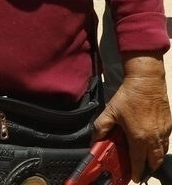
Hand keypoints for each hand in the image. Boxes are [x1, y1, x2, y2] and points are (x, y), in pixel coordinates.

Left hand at [93, 54, 170, 179]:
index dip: (136, 171)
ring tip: (147, 160)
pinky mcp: (169, 126)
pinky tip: (153, 144)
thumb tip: (95, 139)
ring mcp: (163, 132)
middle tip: (140, 170)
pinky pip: (166, 142)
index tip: (133, 177)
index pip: (138, 161)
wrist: (147, 82)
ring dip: (155, 158)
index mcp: (139, 137)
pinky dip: (160, 147)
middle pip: (154, 161)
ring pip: (162, 153)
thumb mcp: (110, 111)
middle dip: (148, 168)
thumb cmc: (129, 97)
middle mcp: (154, 138)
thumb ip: (101, 127)